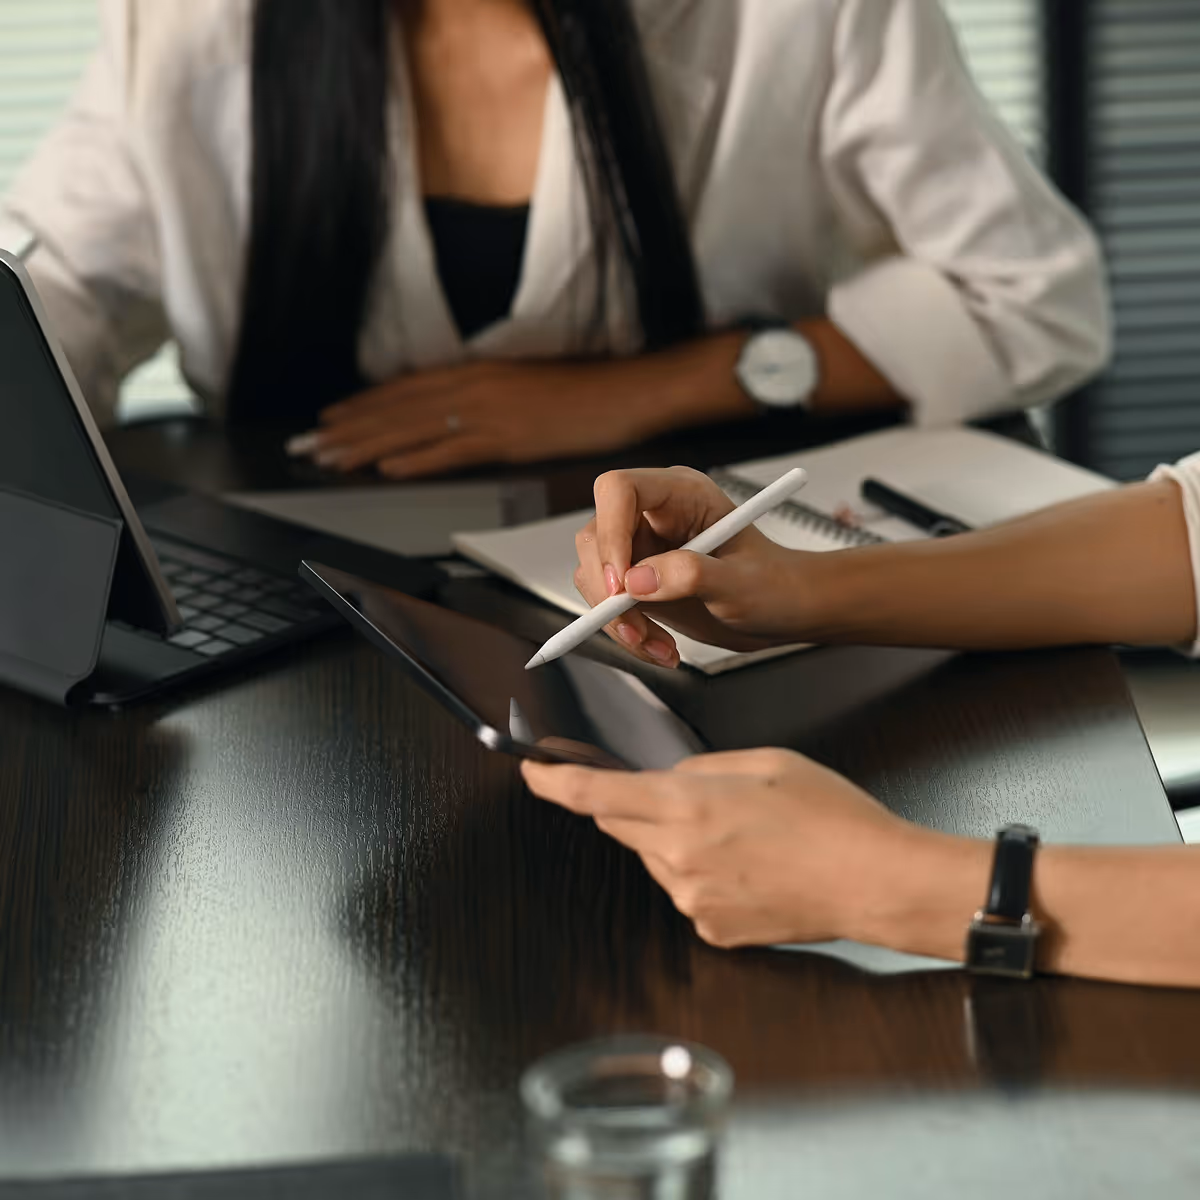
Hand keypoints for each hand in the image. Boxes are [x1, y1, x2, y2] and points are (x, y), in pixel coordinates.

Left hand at [285, 337, 753, 479]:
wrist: (627, 391)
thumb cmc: (583, 393)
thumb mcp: (524, 389)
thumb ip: (485, 399)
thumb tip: (452, 416)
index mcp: (477, 374)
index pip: (404, 391)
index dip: (361, 407)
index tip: (328, 420)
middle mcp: (474, 387)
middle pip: (396, 409)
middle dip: (347, 429)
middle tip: (307, 444)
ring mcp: (489, 410)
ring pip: (412, 428)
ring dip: (366, 445)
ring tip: (328, 458)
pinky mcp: (508, 436)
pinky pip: (450, 450)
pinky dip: (414, 459)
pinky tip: (385, 469)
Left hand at [522, 748, 913, 947]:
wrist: (875, 882)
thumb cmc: (831, 817)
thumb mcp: (764, 762)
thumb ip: (701, 769)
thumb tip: (670, 781)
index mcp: (687, 807)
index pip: (595, 794)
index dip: (553, 782)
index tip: (532, 771)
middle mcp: (678, 858)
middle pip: (622, 824)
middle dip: (639, 806)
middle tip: (697, 799)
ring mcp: (693, 901)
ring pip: (656, 858)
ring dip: (676, 841)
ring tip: (743, 836)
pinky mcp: (713, 930)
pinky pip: (686, 891)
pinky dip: (702, 874)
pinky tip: (751, 867)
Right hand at [574, 467, 818, 667]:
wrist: (783, 612)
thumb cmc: (774, 585)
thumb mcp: (741, 584)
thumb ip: (691, 575)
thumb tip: (637, 580)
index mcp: (682, 494)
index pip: (620, 490)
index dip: (610, 532)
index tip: (620, 582)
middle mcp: (654, 515)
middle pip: (597, 537)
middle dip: (609, 590)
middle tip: (635, 628)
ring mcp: (643, 548)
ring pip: (595, 575)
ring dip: (617, 619)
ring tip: (656, 645)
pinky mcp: (637, 580)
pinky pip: (607, 604)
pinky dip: (625, 632)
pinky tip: (658, 647)